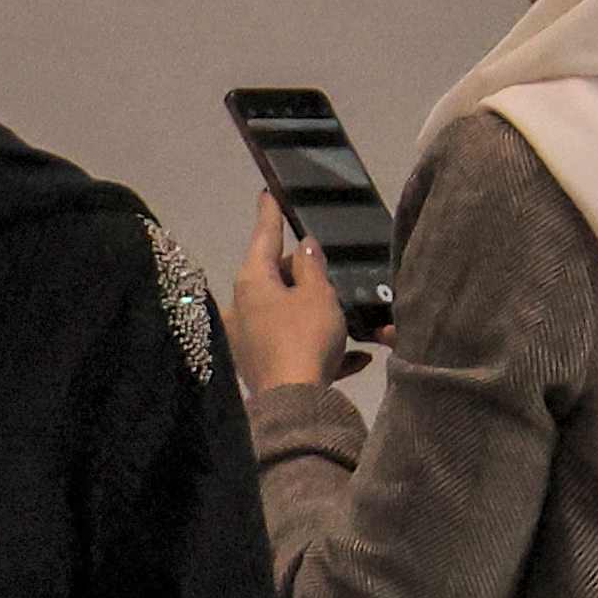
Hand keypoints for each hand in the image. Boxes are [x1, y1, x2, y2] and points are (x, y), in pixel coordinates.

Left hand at [228, 197, 356, 393]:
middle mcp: (241, 306)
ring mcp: (248, 338)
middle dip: (302, 275)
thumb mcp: (319, 296)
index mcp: (252, 281)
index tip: (267, 192)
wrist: (294, 405)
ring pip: (285, 313)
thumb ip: (314, 267)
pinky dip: (319, 347)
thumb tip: (306, 247)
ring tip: (349, 320)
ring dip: (315, 314)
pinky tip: (355, 358)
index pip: (263, 236)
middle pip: (274, 278)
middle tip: (332, 275)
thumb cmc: (305, 338)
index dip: (270, 213)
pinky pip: (293, 346)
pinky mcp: (260, 366)